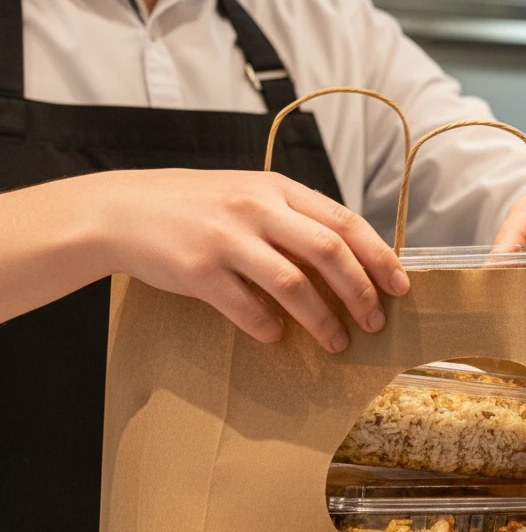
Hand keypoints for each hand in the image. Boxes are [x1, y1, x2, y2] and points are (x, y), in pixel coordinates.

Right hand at [96, 169, 408, 351]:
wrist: (121, 209)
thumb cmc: (195, 207)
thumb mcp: (249, 195)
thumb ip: (293, 219)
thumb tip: (348, 260)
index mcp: (277, 188)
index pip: (344, 222)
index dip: (379, 257)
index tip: (400, 287)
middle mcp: (256, 208)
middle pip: (330, 252)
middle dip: (361, 293)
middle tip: (375, 322)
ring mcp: (227, 238)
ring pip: (294, 284)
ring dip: (323, 320)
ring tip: (338, 343)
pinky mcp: (199, 271)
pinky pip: (248, 309)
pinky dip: (269, 328)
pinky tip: (276, 336)